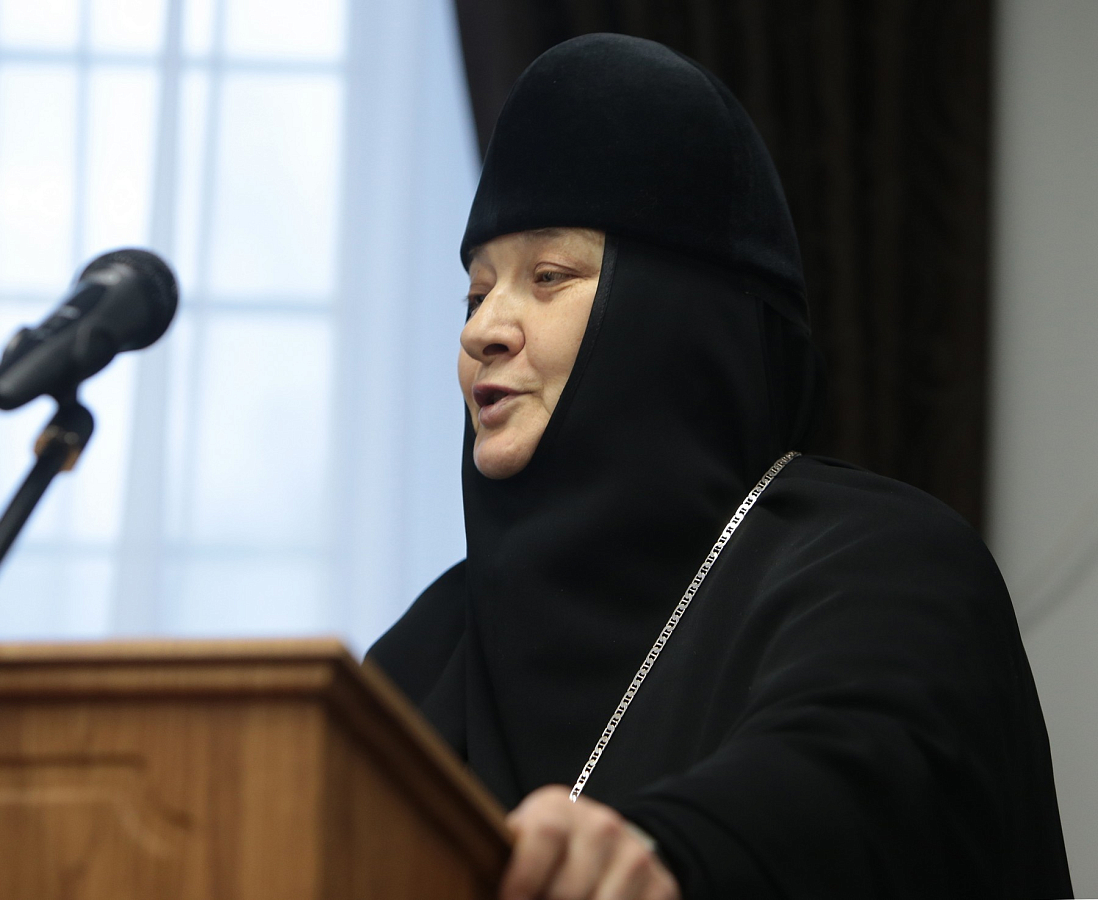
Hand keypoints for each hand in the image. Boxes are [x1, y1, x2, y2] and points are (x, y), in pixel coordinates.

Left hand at [499, 785, 681, 899]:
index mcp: (559, 809)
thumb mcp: (526, 837)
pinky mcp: (661, 885)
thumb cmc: (553, 847)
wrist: (611, 841)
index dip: (522, 880)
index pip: (544, 837)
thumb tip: (480, 880)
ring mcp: (634, 856)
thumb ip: (509, 853)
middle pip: (568, 890)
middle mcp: (602, 826)